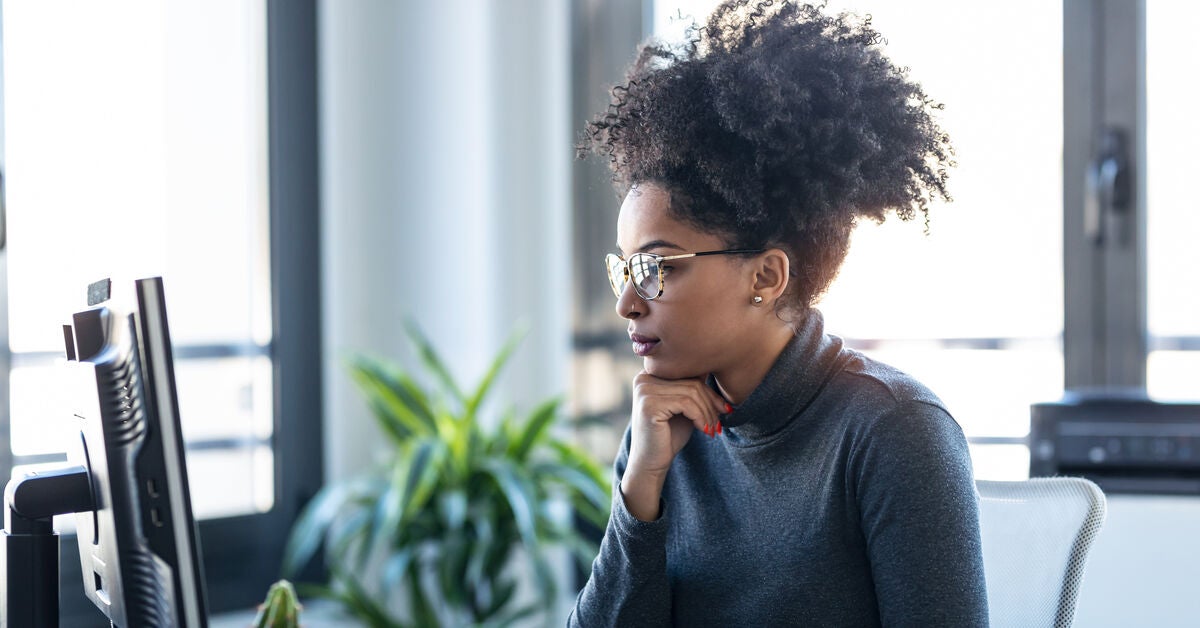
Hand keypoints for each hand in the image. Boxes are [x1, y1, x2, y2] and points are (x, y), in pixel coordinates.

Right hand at [621, 371, 727, 520]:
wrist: (651, 463)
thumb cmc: (669, 435)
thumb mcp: (685, 407)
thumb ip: (693, 387)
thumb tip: (716, 366)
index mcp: (650, 373)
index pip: (688, 371)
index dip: (709, 389)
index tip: (724, 408)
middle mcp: (644, 378)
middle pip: (691, 380)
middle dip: (711, 402)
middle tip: (719, 423)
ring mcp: (644, 390)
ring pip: (691, 392)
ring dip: (708, 412)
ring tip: (712, 429)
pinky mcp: (649, 404)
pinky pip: (686, 403)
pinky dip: (700, 417)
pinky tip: (703, 430)